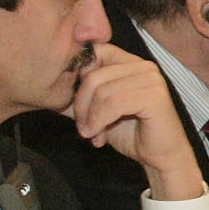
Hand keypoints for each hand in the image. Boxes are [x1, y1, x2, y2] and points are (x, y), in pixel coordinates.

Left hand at [63, 44, 206, 201]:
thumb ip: (77, 99)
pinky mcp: (154, 96)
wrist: (161, 158)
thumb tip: (47, 89)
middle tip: (81, 127)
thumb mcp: (97, 112)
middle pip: (94, 74)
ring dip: (90, 117)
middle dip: (81, 104)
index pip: (96, 52)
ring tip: (90, 133)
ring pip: (102, 90)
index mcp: (131, 64)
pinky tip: (99, 137)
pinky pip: (113, 103)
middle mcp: (144, 66)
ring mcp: (151, 79)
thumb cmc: (133, 134)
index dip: (79, 74)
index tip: (75, 102)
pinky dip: (99, 121)